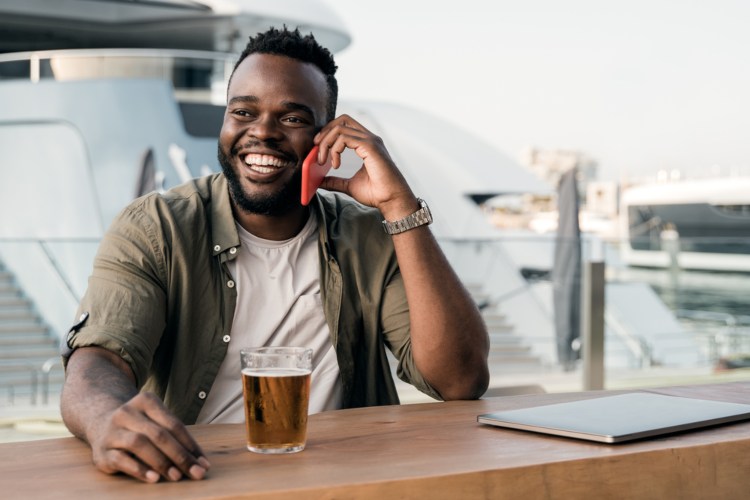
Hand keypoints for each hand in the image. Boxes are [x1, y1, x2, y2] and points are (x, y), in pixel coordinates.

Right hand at [88, 392, 209, 482]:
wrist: (100, 424)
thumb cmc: (139, 426)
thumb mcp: (155, 422)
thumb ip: (174, 437)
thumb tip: (199, 462)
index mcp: (146, 401)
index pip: (174, 424)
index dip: (191, 445)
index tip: (204, 463)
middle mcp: (127, 412)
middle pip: (159, 434)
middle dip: (180, 456)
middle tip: (196, 472)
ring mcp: (113, 431)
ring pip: (139, 444)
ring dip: (161, 462)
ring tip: (176, 476)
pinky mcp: (101, 451)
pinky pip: (121, 460)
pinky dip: (139, 469)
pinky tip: (153, 478)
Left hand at [315, 114, 419, 220]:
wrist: (391, 201)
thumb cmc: (377, 193)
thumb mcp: (349, 186)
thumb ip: (335, 181)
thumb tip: (319, 181)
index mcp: (366, 144)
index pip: (345, 125)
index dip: (329, 132)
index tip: (318, 147)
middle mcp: (370, 138)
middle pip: (342, 120)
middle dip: (325, 132)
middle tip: (316, 148)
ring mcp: (370, 141)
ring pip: (340, 128)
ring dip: (326, 143)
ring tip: (323, 162)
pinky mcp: (370, 146)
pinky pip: (344, 138)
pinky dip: (334, 150)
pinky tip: (336, 165)